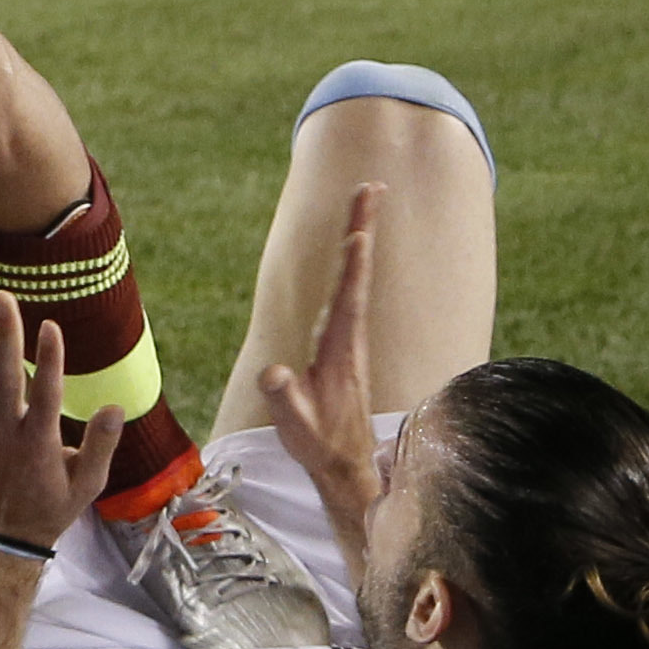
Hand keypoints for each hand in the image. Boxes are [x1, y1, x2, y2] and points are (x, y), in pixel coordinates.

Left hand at [0, 294, 122, 552]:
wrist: (2, 534)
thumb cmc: (51, 508)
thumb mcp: (87, 486)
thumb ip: (101, 446)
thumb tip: (116, 407)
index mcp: (39, 445)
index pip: (45, 395)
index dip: (48, 360)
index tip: (51, 326)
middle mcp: (7, 431)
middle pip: (5, 376)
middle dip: (5, 335)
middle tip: (4, 297)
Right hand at [256, 184, 382, 516]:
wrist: (345, 463)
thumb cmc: (318, 442)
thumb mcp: (295, 424)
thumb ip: (285, 398)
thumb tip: (275, 372)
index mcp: (339, 349)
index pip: (349, 296)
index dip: (353, 263)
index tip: (360, 230)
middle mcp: (349, 336)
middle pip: (358, 271)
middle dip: (362, 226)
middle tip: (373, 186)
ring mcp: (348, 337)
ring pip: (357, 276)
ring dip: (360, 235)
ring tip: (366, 200)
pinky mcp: (344, 342)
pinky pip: (352, 288)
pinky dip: (354, 261)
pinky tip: (354, 248)